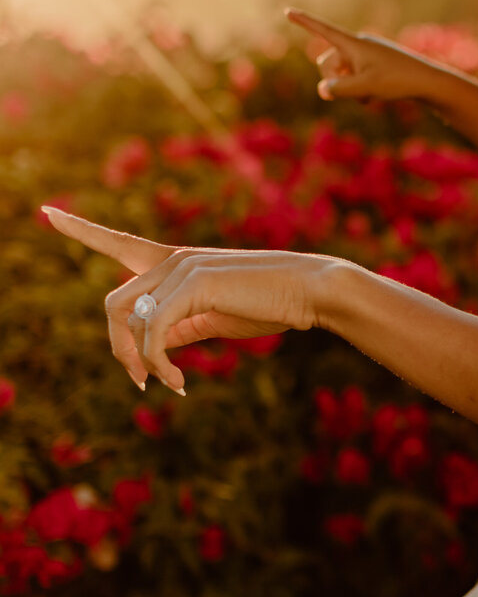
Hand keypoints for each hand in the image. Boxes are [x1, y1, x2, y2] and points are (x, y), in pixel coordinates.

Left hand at [44, 207, 336, 392]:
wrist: (310, 291)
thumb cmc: (270, 303)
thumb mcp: (215, 317)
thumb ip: (179, 325)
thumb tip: (148, 347)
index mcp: (176, 262)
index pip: (118, 243)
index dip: (80, 229)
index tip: (47, 212)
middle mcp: (171, 259)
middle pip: (113, 306)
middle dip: (119, 349)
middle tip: (143, 383)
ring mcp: (180, 268)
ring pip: (128, 320)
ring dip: (138, 360)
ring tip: (166, 383)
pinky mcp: (191, 286)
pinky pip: (153, 333)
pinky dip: (158, 363)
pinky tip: (179, 381)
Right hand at [286, 8, 443, 101]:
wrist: (429, 82)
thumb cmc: (397, 81)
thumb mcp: (365, 87)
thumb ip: (339, 89)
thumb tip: (322, 91)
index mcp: (354, 44)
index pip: (323, 30)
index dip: (304, 22)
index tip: (288, 11)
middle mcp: (359, 46)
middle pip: (327, 63)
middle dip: (332, 81)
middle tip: (352, 93)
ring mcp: (368, 56)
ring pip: (342, 74)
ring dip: (348, 89)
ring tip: (369, 97)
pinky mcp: (376, 66)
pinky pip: (355, 78)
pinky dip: (359, 90)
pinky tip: (374, 98)